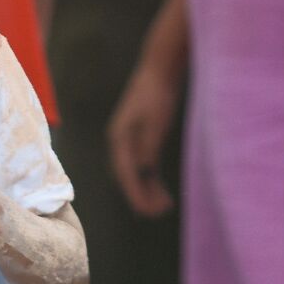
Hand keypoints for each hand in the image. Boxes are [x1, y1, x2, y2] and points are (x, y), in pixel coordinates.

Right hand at [108, 65, 178, 216]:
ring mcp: (129, 141)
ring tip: (165, 206)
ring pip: (135, 173)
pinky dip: (151, 179)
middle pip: (127, 177)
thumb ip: (148, 146)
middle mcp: (120, 142)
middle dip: (141, 196)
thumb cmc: (157, 94)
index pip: (125, 173)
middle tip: (160, 212)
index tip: (148, 211)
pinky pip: (143, 166)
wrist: (159, 71)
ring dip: (147, 190)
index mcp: (119, 138)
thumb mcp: (155, 121)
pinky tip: (161, 191)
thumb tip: (144, 170)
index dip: (136, 194)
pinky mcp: (141, 139)